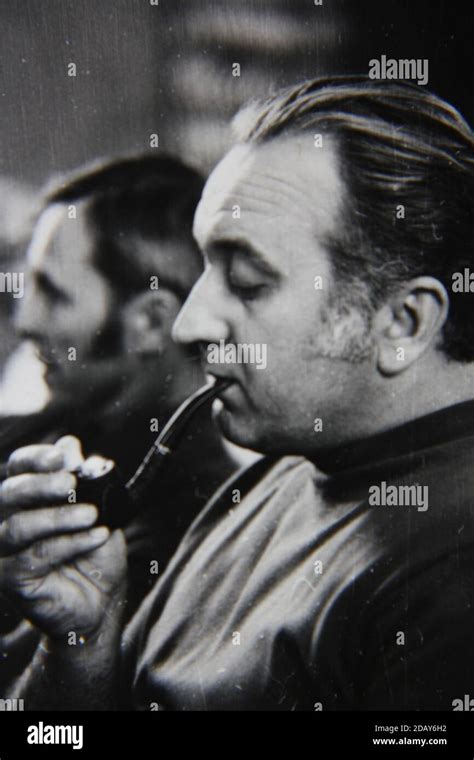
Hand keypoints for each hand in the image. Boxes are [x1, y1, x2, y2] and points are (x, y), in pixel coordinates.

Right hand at [0, 437, 126, 641]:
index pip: (19, 468)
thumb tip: (70, 446)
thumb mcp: (99, 509)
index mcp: (29, 498)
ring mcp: (6, 551)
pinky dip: (70, 543)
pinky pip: (37, 555)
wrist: (103, 599)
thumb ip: (84, 479)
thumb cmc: (96, 551)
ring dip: (58, 517)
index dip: (37, 458)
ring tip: (92, 514)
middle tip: (72, 482)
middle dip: (41, 484)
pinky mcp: (11, 578)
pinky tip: (98, 536)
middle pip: (10, 493)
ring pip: (19, 526)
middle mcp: (10, 520)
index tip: (64, 457)